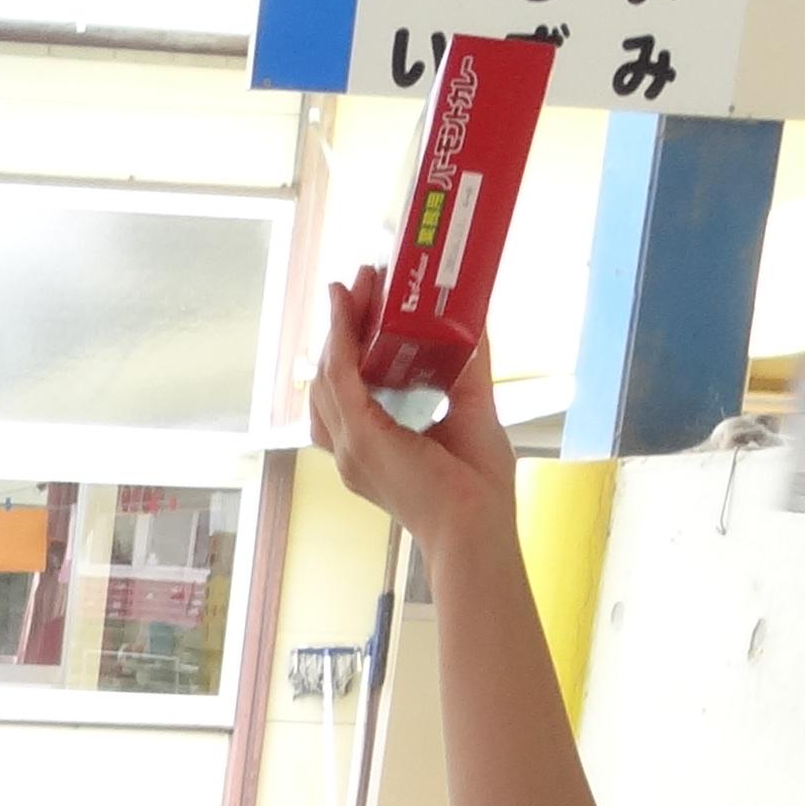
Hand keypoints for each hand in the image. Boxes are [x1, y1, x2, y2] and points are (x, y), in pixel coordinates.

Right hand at [306, 270, 516, 553]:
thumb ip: (466, 366)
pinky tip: (348, 309)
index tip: (365, 304)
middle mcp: (349, 450)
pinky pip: (340, 379)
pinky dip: (341, 340)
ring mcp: (349, 447)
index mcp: (369, 448)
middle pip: (329, 375)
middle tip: (362, 279)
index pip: (345, 389)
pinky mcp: (360, 440)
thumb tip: (472, 317)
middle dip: (342, 324)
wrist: (476, 525)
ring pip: (328, 372)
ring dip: (339, 324)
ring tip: (356, 284)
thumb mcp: (469, 408)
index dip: (349, 344)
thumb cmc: (476, 487)